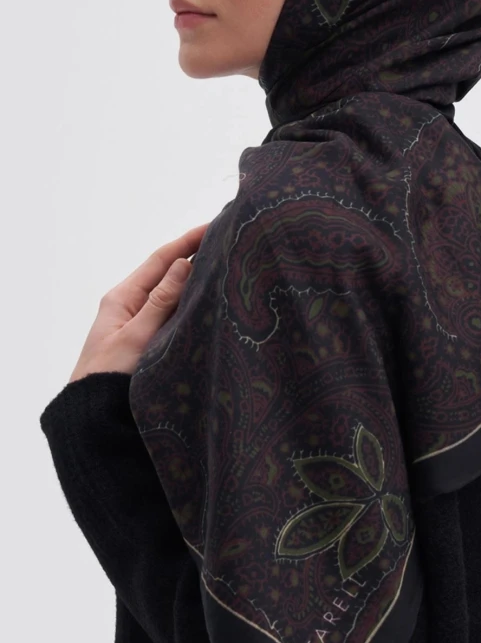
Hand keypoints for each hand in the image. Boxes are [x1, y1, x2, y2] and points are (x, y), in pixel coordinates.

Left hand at [68, 222, 210, 383]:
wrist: (92, 417)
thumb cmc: (108, 376)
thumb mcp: (136, 336)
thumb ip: (161, 302)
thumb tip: (184, 264)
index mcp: (123, 297)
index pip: (160, 260)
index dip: (187, 241)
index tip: (212, 226)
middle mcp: (132, 305)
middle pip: (168, 274)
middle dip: (195, 256)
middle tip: (226, 242)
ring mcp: (142, 323)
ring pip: (174, 295)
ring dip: (196, 281)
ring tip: (225, 266)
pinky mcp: (151, 341)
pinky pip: (175, 315)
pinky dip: (193, 304)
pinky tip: (211, 302)